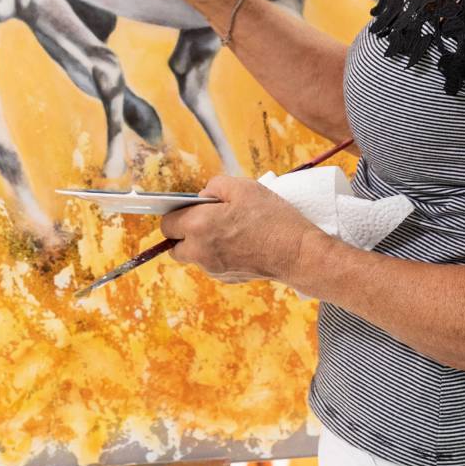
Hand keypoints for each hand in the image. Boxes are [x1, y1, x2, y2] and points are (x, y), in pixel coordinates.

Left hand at [158, 175, 319, 283]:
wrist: (298, 253)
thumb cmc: (271, 218)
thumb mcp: (243, 187)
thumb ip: (213, 187)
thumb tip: (202, 198)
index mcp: (198, 226)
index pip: (166, 224)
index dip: (177, 213)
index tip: (190, 208)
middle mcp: (200, 252)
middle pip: (174, 247)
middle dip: (183, 233)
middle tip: (206, 219)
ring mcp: (213, 269)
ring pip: (194, 256)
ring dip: (201, 244)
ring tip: (228, 230)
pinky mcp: (227, 278)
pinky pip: (212, 264)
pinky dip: (219, 255)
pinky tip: (240, 243)